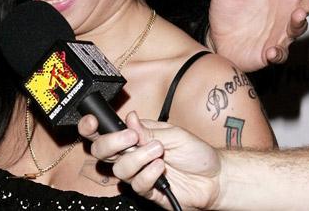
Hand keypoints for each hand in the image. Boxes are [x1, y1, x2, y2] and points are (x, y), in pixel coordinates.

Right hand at [78, 112, 221, 210]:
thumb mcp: (174, 133)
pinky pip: (137, 185)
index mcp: (134, 136)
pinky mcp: (148, 190)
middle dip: (111, 143)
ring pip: (119, 169)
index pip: (104, 131)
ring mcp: (139, 173)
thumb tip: (129, 118)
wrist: (216, 178)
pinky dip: (148, 174)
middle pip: (101, 151)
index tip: (94, 122)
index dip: (92, 127)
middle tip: (132, 138)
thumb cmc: (197, 153)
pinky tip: (161, 168)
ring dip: (138, 158)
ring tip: (159, 153)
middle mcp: (132, 154)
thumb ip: (148, 130)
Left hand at [207, 0, 308, 71]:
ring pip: (299, 27)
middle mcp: (287, 11)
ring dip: (299, 22)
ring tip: (297, 15)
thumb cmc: (228, 12)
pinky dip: (277, 52)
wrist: (217, 39)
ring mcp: (282, 32)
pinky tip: (271, 51)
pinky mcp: (272, 52)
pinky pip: (279, 53)